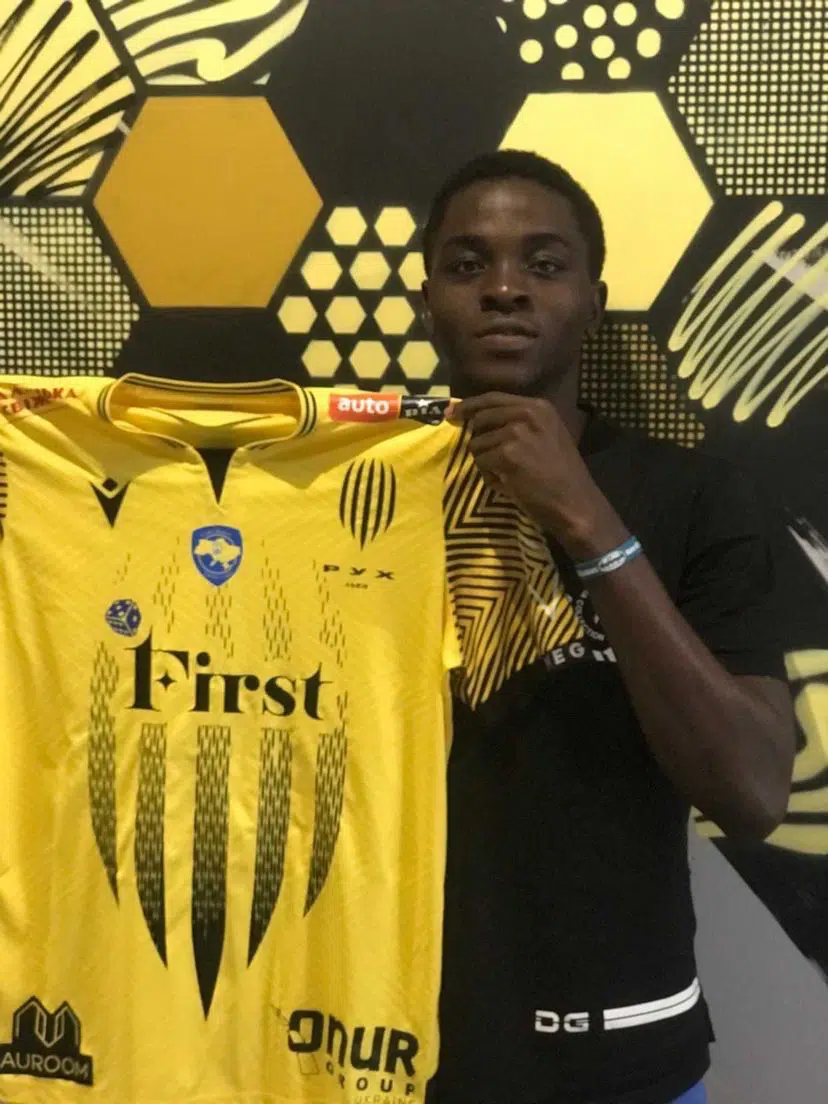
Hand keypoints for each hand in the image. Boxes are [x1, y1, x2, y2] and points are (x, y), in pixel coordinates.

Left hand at [451, 392, 626, 558]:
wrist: (575, 502)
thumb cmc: (561, 475)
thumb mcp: (546, 436)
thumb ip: (517, 424)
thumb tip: (475, 420)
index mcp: (538, 406)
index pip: (493, 398)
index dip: (469, 405)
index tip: (452, 412)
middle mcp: (527, 413)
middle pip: (481, 419)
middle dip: (479, 439)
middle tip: (489, 458)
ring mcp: (516, 433)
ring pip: (478, 444)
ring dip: (487, 463)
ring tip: (510, 476)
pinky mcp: (507, 455)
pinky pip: (481, 464)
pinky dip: (490, 478)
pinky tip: (510, 485)